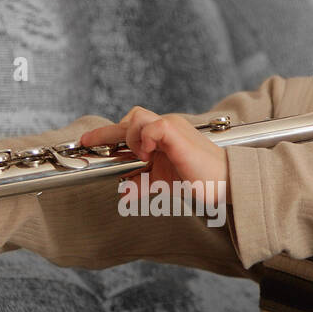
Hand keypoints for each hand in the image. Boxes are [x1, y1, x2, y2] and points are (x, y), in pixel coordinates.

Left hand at [80, 107, 229, 206]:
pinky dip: (144, 139)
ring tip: (139, 157)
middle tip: (89, 144)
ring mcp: (171, 127)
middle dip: (106, 133)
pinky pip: (152, 126)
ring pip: (136, 117)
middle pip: (129, 118)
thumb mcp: (162, 182)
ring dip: (129, 137)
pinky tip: (148, 155)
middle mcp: (165, 127)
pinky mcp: (176, 133)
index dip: (106, 133)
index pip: (129, 126)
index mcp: (162, 136)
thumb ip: (142, 184)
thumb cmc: (200, 179)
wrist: (225, 182)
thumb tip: (123, 194)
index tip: (86, 142)